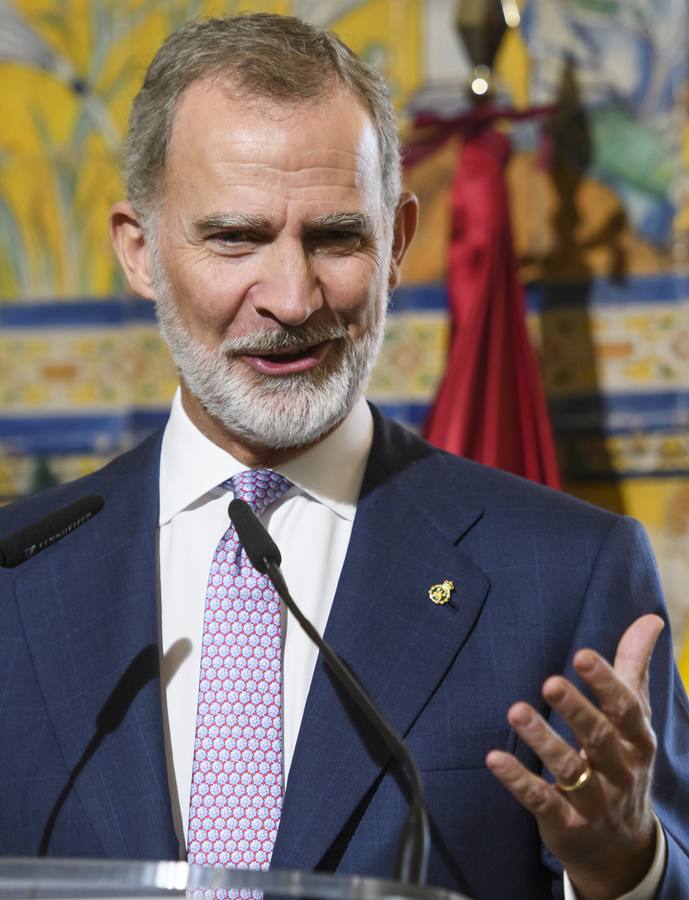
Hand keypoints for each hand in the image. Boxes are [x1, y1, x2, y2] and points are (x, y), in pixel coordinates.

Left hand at [486, 614, 663, 899]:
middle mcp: (620, 770)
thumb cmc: (623, 763)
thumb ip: (634, 667)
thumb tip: (650, 619)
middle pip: (599, 737)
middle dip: (575, 710)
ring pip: (569, 769)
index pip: (625, 708)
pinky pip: (541, 800)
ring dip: (542, 740)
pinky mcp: (566, 822)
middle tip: (549, 682)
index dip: (605, 682)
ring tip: (516, 711)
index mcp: (636, 740)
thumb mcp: (633, 718)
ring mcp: (593, 799)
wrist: (623, 847)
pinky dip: (518, 780)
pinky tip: (494, 759)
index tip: (582, 655)